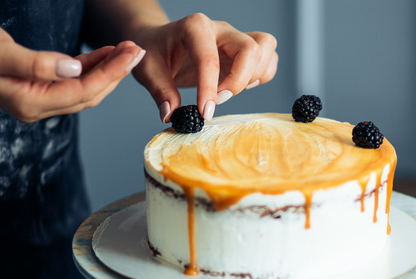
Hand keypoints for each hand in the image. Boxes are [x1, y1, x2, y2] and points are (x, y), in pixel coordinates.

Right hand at [0, 15, 145, 122]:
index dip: (111, 72)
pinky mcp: (39, 89)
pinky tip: (105, 55)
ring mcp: (39, 100)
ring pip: (85, 89)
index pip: (82, 90)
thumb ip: (36, 63)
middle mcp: (37, 108)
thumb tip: (74, 69)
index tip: (131, 54)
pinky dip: (92, 68)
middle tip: (136, 50)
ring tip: (127, 50)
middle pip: (90, 93)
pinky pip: (74, 82)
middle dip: (117, 72)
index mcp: (29, 103)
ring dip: (108, 70)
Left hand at [128, 13, 277, 121]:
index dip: (209, 88)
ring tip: (229, 90)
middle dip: (239, 80)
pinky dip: (262, 75)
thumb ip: (160, 91)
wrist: (160, 41)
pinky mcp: (244, 50)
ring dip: (255, 76)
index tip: (205, 112)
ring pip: (266, 48)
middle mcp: (220, 29)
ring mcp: (235, 38)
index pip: (210, 58)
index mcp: (194, 27)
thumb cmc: (154, 51)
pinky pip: (268, 58)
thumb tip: (172, 114)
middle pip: (251, 48)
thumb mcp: (147, 69)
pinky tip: (240, 85)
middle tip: (219, 100)